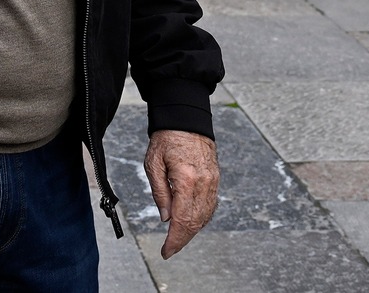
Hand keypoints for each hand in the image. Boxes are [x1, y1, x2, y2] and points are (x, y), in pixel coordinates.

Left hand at [145, 129, 218, 258]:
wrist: (186, 118)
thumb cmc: (166, 138)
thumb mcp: (153, 164)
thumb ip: (160, 193)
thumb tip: (166, 218)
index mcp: (186, 180)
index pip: (182, 220)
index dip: (174, 240)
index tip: (166, 252)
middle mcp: (204, 183)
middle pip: (195, 222)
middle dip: (182, 239)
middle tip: (169, 249)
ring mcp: (212, 182)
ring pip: (205, 216)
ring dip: (191, 231)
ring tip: (177, 239)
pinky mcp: (215, 179)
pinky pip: (210, 205)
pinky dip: (201, 218)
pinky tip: (191, 223)